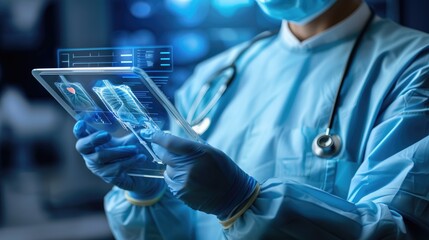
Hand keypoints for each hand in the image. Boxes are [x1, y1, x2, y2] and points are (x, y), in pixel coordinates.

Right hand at [73, 120, 164, 199]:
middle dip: (93, 139)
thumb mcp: (129, 142)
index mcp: (94, 144)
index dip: (79, 129)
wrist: (141, 177)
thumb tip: (140, 126)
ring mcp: (98, 169)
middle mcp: (92, 156)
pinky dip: (129, 161)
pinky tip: (141, 158)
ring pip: (101, 157)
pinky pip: (116, 168)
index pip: (81, 135)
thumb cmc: (130, 156)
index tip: (82, 122)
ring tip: (136, 149)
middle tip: (107, 134)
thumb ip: (131, 134)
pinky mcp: (109, 178)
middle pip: (83, 146)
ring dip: (120, 151)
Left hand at [141, 130, 257, 219]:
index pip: (170, 142)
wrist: (232, 195)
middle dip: (160, 149)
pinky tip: (186, 178)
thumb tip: (174, 140)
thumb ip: (193, 146)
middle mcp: (188, 167)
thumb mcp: (212, 151)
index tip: (154, 135)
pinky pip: (170, 181)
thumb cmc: (224, 170)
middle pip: (164, 155)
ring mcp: (183, 181)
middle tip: (159, 147)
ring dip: (170, 165)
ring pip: (167, 168)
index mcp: (197, 153)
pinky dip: (174, 177)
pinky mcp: (181, 193)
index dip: (159, 138)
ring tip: (184, 167)